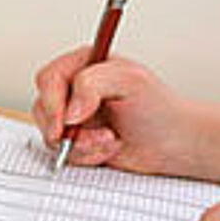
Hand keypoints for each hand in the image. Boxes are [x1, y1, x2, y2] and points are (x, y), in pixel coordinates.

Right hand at [31, 45, 196, 174]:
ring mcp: (76, 117)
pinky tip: (110, 149)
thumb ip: (91, 84)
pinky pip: (66, 153)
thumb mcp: (130, 81)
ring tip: (110, 141)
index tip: (66, 121)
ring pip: (52, 134)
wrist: (175, 143)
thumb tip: (69, 110)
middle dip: (70, 129)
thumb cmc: (159, 108)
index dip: (53, 101)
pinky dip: (87, 156)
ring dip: (82, 144)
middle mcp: (76, 89)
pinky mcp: (79, 141)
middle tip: (96, 136)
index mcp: (85, 64)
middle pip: (44, 108)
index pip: (49, 78)